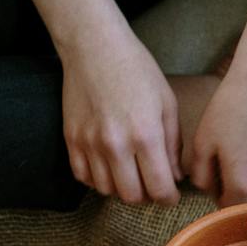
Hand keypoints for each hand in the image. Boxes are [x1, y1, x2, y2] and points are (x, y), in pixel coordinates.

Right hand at [61, 27, 181, 204]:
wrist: (95, 47)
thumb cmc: (137, 70)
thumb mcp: (167, 102)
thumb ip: (173, 144)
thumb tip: (175, 176)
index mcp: (146, 134)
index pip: (159, 188)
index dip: (169, 198)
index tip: (170, 194)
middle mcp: (116, 144)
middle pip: (131, 196)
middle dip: (146, 196)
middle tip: (151, 185)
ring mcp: (89, 143)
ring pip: (106, 190)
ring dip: (121, 188)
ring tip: (130, 173)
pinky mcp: (71, 139)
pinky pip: (83, 176)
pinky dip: (97, 179)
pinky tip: (108, 167)